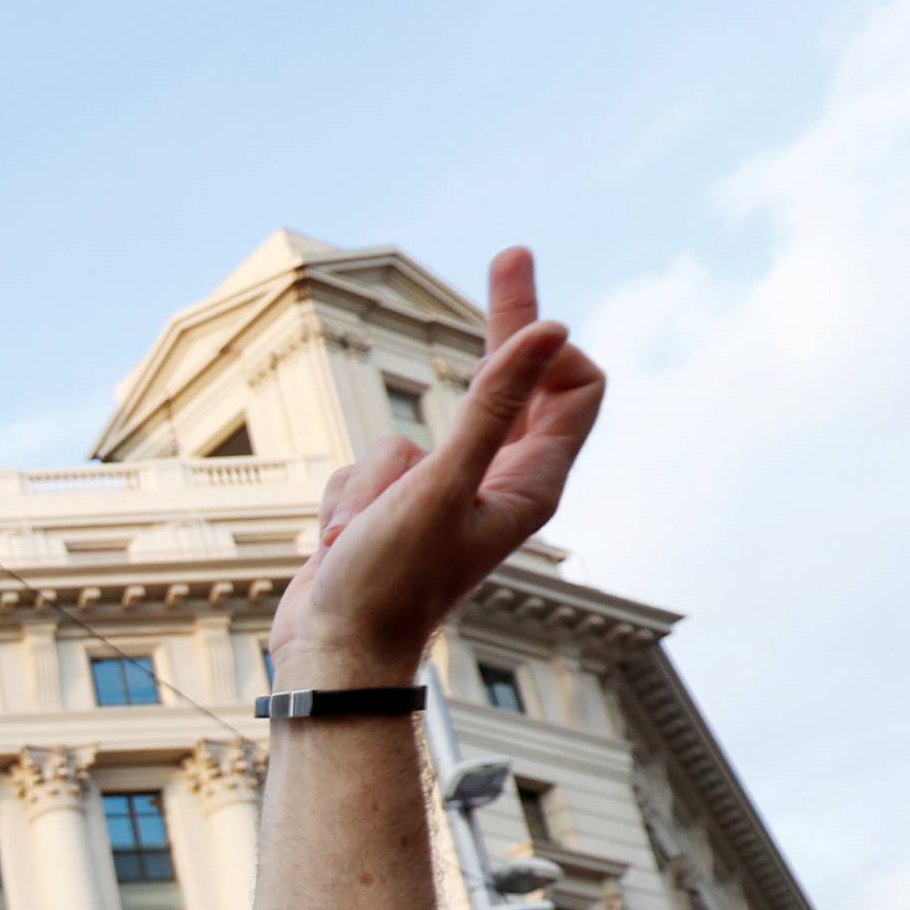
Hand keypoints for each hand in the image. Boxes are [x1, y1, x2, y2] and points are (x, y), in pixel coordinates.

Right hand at [268, 248, 603, 690]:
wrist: (331, 657)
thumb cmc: (388, 586)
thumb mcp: (439, 485)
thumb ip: (490, 405)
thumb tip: (550, 330)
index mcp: (530, 484)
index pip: (578, 389)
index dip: (552, 351)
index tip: (522, 327)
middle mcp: (495, 485)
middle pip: (512, 385)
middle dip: (502, 327)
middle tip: (512, 252)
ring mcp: (442, 494)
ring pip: (407, 433)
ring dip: (373, 476)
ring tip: (367, 528)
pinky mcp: (393, 506)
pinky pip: (368, 464)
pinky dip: (347, 497)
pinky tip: (341, 543)